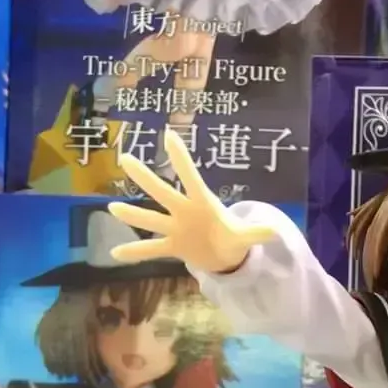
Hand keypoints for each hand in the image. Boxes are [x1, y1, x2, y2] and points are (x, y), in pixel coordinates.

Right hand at [106, 128, 277, 274]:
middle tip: (126, 158)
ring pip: (151, 220)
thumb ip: (255, 233)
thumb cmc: (231, 235)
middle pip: (162, 193)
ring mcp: (175, 228)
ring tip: (112, 208)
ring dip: (133, 216)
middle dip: (146, 178)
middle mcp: (184, 211)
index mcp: (202, 203)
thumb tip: (275, 233)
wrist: (224, 253)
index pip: (191, 177)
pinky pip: (151, 250)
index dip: (181, 159)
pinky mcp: (172, 246)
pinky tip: (115, 253)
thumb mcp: (244, 236)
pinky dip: (135, 252)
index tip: (169, 135)